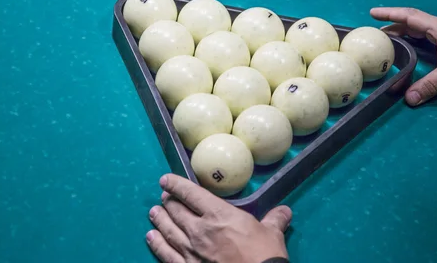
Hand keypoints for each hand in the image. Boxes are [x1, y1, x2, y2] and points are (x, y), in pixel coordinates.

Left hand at [146, 174, 290, 262]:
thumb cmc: (264, 256)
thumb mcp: (272, 234)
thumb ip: (274, 220)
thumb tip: (284, 211)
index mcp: (218, 215)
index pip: (191, 194)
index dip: (176, 185)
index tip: (166, 180)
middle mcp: (200, 229)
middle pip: (176, 210)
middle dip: (168, 202)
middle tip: (164, 197)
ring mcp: (191, 250)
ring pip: (168, 230)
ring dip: (159, 219)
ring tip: (153, 212)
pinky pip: (166, 254)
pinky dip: (157, 244)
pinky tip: (151, 237)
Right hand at [371, 7, 436, 105]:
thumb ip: (430, 84)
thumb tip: (409, 98)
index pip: (409, 17)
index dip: (390, 14)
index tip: (372, 13)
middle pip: (413, 22)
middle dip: (393, 26)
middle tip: (376, 33)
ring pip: (422, 29)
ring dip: (405, 32)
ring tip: (390, 40)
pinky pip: (430, 36)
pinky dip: (416, 39)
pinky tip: (414, 47)